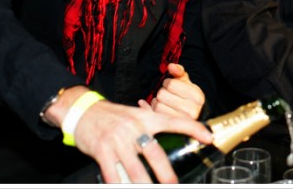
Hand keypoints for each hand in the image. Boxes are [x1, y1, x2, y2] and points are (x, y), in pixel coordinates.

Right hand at [76, 97, 211, 183]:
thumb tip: (173, 136)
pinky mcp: (101, 150)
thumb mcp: (136, 115)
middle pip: (155, 153)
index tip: (208, 137)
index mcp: (146, 118)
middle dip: (166, 173)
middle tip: (174, 184)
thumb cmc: (114, 116)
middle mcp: (134, 128)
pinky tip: (124, 187)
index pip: (174, 121)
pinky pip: (112, 173)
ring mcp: (117, 140)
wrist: (84, 111)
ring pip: (135, 168)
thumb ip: (152, 125)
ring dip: (144, 184)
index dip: (193, 128)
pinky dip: (119, 185)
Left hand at [138, 63, 204, 119]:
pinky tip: (159, 108)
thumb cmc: (189, 96)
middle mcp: (192, 109)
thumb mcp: (186, 82)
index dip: (167, 83)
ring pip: (157, 106)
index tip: (171, 86)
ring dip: (157, 102)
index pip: (171, 84)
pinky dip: (153, 110)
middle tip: (167, 95)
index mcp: (196, 95)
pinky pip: (155, 116)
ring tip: (164, 102)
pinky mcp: (172, 128)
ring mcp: (182, 121)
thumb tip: (171, 66)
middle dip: (162, 92)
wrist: (196, 114)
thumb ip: (179, 72)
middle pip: (162, 95)